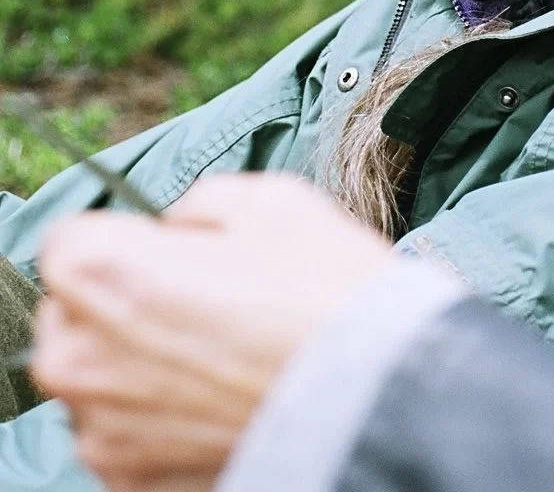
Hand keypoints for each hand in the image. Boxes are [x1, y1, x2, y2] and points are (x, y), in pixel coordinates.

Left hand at [32, 173, 390, 491]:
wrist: (377, 401)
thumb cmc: (324, 291)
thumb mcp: (269, 199)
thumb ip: (198, 202)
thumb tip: (175, 229)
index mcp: (104, 273)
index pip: (68, 240)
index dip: (125, 237)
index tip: (170, 250)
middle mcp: (83, 357)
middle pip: (70, 313)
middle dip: (117, 301)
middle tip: (198, 301)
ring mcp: (103, 431)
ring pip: (96, 378)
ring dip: (135, 362)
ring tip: (217, 356)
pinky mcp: (130, 483)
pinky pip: (125, 433)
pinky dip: (158, 417)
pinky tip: (218, 399)